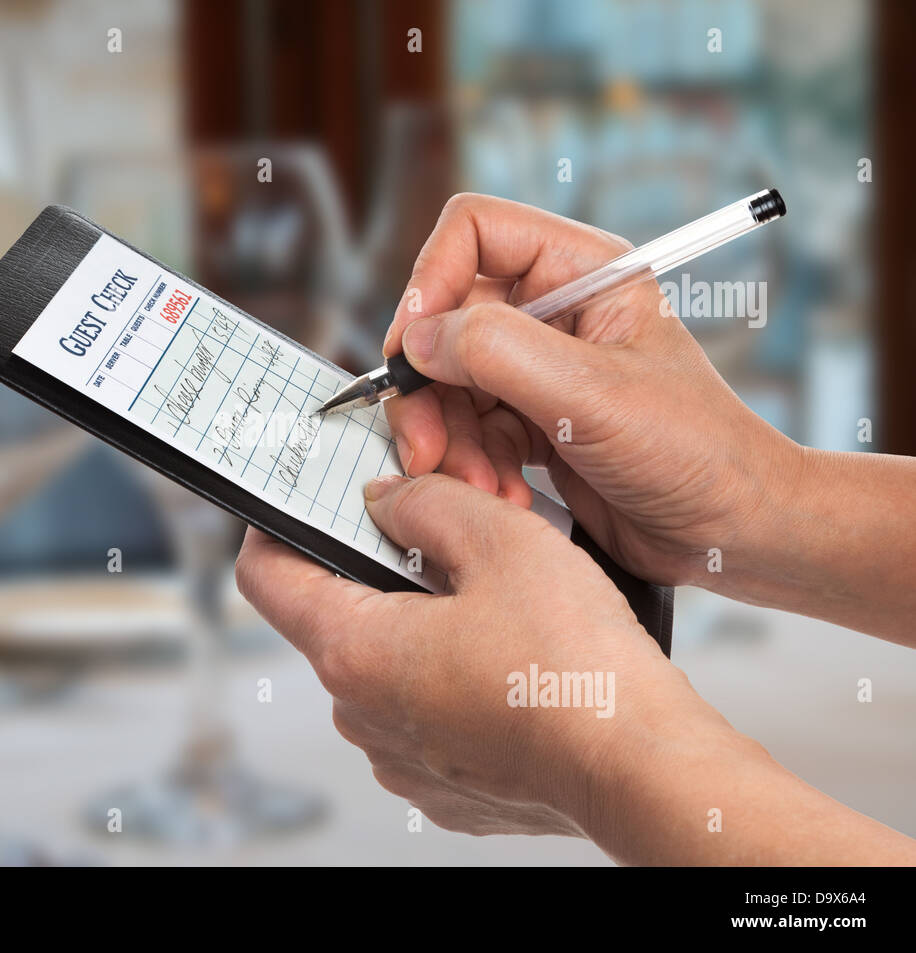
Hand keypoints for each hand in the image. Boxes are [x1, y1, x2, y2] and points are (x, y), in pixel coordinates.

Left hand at [235, 473, 915, 862]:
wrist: (642, 769)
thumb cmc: (575, 664)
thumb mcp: (500, 539)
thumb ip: (426, 502)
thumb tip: (386, 501)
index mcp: (355, 649)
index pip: (265, 576)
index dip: (275, 525)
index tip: (303, 501)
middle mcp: (361, 714)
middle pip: (332, 617)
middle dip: (371, 569)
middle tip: (432, 536)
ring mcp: (400, 758)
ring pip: (383, 666)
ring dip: (418, 627)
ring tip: (487, 602)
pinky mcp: (443, 786)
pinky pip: (423, 715)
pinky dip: (449, 681)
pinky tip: (506, 662)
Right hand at [380, 193, 800, 590]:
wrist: (730, 530)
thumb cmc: (695, 451)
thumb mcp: (592, 394)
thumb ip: (498, 353)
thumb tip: (418, 339)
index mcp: (582, 271)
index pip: (474, 234)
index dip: (430, 282)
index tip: (412, 350)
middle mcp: (552, 311)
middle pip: (443, 321)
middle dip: (428, 391)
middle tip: (426, 448)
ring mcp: (536, 369)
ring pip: (445, 385)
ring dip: (449, 442)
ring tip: (481, 487)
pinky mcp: (528, 422)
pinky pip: (465, 432)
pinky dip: (469, 467)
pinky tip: (504, 496)